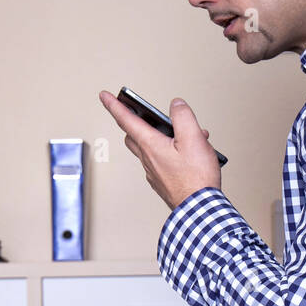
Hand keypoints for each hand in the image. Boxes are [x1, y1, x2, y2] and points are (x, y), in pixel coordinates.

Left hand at [98, 91, 221, 211]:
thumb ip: (183, 116)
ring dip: (159, 138)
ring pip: (148, 149)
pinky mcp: (162, 182)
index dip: (114, 105)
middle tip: (138, 114)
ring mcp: (154, 172)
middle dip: (134, 122)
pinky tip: (185, 154)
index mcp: (150, 145)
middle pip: (134, 135)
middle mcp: (148, 159)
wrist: (200, 209)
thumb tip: (176, 105)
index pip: (126, 120)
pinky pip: (159, 161)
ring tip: (185, 135)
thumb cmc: (196, 179)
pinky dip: (168, 152)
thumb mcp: (193, 138)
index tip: (105, 96)